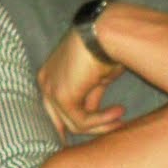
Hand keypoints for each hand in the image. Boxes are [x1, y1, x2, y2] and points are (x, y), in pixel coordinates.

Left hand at [36, 17, 126, 140]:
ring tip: (122, 120)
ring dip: (101, 125)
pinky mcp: (62, 96)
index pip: (56, 108)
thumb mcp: (97, 77)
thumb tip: (92, 115)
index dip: (70, 125)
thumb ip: (90, 96)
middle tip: (113, 130)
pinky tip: (119, 112)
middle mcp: (45, 83)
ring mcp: (50, 90)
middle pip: (61, 119)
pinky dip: (102, 120)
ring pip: (74, 124)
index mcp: (50, 75)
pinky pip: (82, 121)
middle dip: (88, 130)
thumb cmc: (105, 48)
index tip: (88, 134)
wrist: (106, 33)